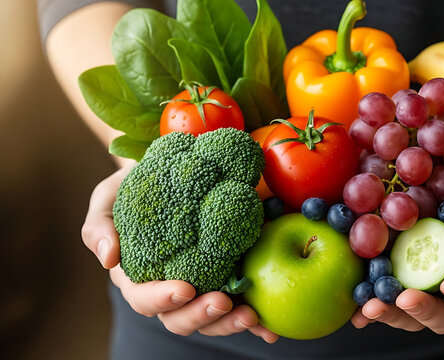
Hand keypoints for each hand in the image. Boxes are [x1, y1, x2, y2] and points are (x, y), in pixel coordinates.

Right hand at [81, 166, 278, 341]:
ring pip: (213, 320)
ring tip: (251, 316)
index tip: (184, 288)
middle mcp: (172, 288)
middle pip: (180, 318)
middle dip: (201, 315)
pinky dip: (258, 323)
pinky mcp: (231, 279)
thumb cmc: (137, 187)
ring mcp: (204, 287)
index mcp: (139, 278)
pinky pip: (243, 306)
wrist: (179, 171)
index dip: (161, 299)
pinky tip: (271, 330)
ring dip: (230, 323)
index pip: (144, 299)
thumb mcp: (109, 197)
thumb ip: (99, 225)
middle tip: (223, 302)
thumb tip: (107, 258)